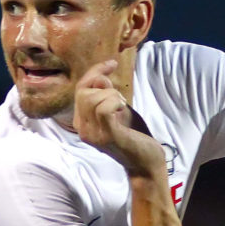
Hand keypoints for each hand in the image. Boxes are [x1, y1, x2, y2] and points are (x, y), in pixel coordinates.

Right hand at [73, 61, 168, 179]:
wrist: (145, 161)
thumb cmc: (133, 135)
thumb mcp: (117, 109)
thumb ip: (105, 94)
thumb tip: (100, 79)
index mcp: (83, 122)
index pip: (80, 89)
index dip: (95, 72)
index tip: (112, 64)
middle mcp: (83, 130)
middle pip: (83, 92)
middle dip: (103, 83)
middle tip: (120, 96)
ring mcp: (93, 135)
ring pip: (92, 98)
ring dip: (111, 94)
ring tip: (122, 105)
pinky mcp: (107, 137)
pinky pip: (103, 109)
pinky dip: (115, 102)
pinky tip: (123, 108)